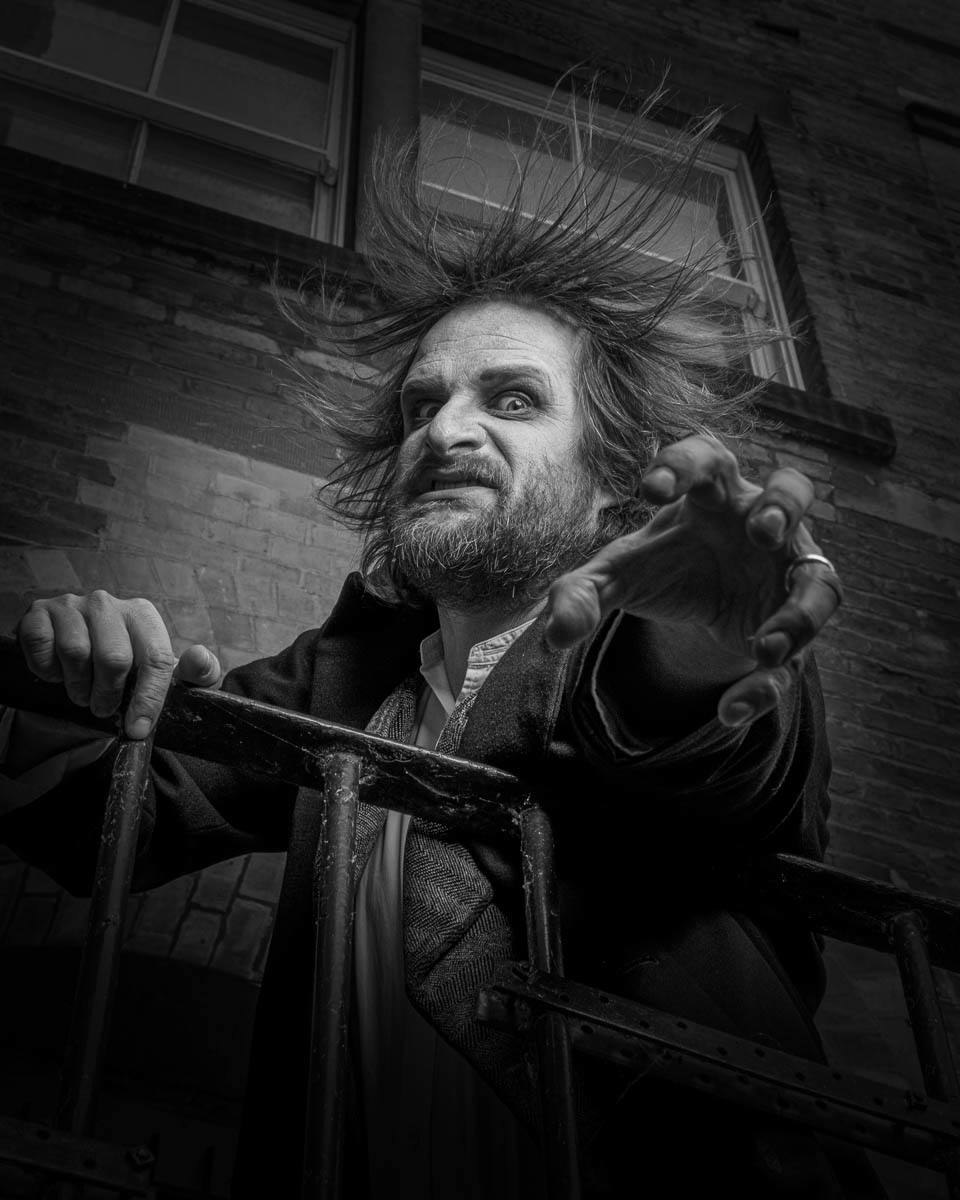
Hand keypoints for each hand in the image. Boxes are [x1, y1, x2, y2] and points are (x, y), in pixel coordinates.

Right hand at [17, 591, 220, 738]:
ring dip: (77, 685)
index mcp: (142, 615)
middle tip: (103, 708)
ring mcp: (71, 604)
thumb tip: (200, 657)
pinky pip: (40, 645)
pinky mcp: (38, 612)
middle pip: (114, 659)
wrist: (79, 644)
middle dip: (108, 695)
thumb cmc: (129, 662)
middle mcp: (107, 603)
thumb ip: (198, 671)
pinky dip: (47, 669)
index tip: (137, 729)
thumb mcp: (169, 671)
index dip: (149, 699)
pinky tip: (57, 670)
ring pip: (75, 653)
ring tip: (81, 691)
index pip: (155, 659)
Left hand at [544, 436, 841, 726]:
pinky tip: (729, 711)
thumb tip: (553, 634)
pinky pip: (795, 655)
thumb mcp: (613, 578)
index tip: (648, 489)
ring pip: (819, 580)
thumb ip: (579, 596)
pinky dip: (764, 687)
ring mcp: (786, 573)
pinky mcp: (791, 624)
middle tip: (759, 531)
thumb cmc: (661, 567)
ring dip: (802, 611)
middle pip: (793, 492)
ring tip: (762, 647)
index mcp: (710, 495)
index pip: (706, 459)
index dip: (682, 463)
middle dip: (783, 507)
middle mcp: (759, 524)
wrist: (697, 604)